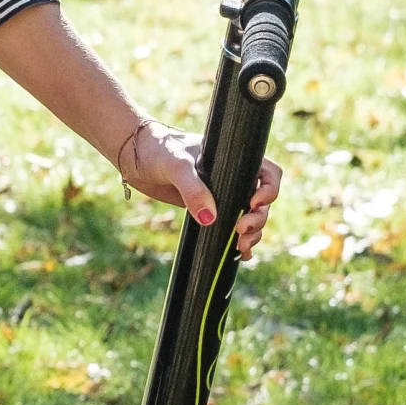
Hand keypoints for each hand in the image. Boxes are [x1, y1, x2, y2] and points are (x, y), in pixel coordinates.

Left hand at [122, 119, 282, 256]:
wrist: (135, 158)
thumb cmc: (159, 149)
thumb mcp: (177, 165)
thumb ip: (192, 189)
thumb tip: (210, 219)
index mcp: (236, 159)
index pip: (268, 173)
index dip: (269, 190)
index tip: (254, 203)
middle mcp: (234, 177)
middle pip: (262, 201)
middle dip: (258, 218)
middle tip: (241, 229)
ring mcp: (223, 195)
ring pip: (251, 217)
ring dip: (252, 233)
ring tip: (241, 246)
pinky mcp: (209, 210)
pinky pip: (231, 227)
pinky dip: (239, 242)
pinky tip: (241, 255)